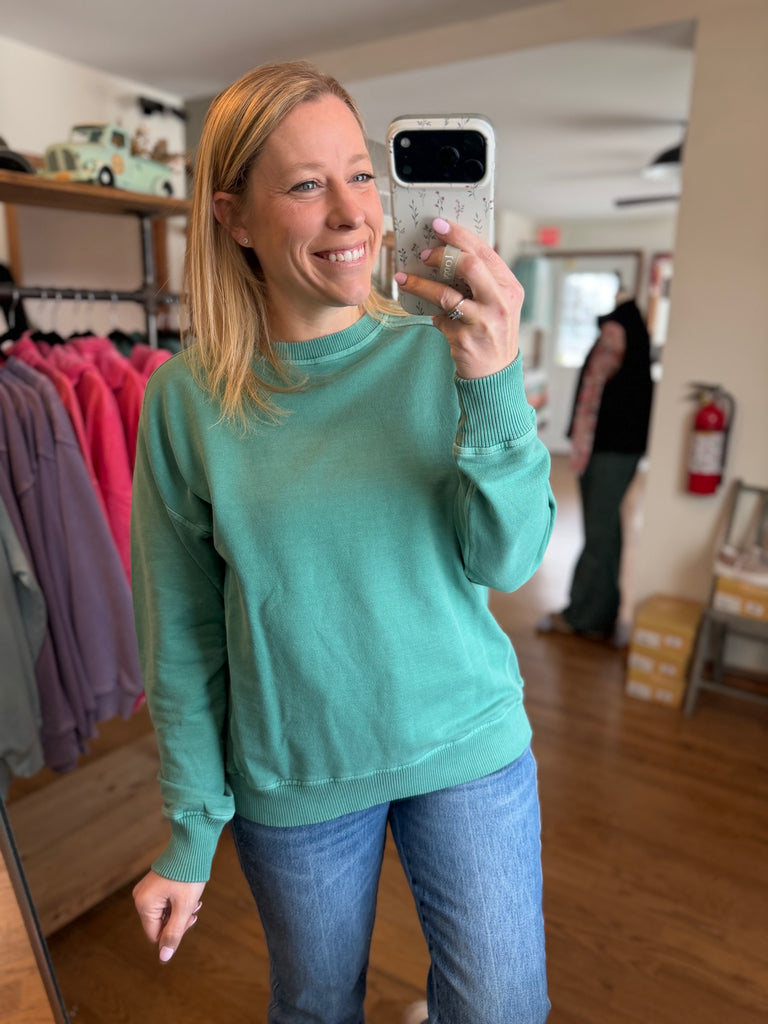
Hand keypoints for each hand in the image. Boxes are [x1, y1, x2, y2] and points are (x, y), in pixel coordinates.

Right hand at [132, 869, 205, 962]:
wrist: (192, 845)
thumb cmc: (188, 876)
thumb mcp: (184, 908)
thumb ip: (174, 933)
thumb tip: (164, 958)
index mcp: (144, 904)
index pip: (156, 935)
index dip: (174, 933)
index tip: (191, 919)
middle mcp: (140, 897)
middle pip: (159, 924)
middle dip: (178, 920)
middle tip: (195, 909)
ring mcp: (145, 890)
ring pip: (162, 913)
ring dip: (178, 911)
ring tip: (194, 900)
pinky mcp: (152, 884)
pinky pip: (162, 902)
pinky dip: (175, 902)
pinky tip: (187, 895)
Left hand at [393, 217, 523, 378]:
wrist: (495, 374)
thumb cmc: (492, 332)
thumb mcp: (497, 303)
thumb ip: (481, 281)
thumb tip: (446, 254)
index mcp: (510, 287)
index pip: (485, 252)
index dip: (460, 235)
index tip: (438, 225)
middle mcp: (500, 302)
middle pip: (469, 266)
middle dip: (441, 255)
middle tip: (422, 253)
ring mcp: (483, 321)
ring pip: (446, 294)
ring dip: (420, 284)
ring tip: (403, 278)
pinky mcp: (465, 339)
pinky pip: (440, 318)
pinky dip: (433, 314)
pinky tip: (432, 315)